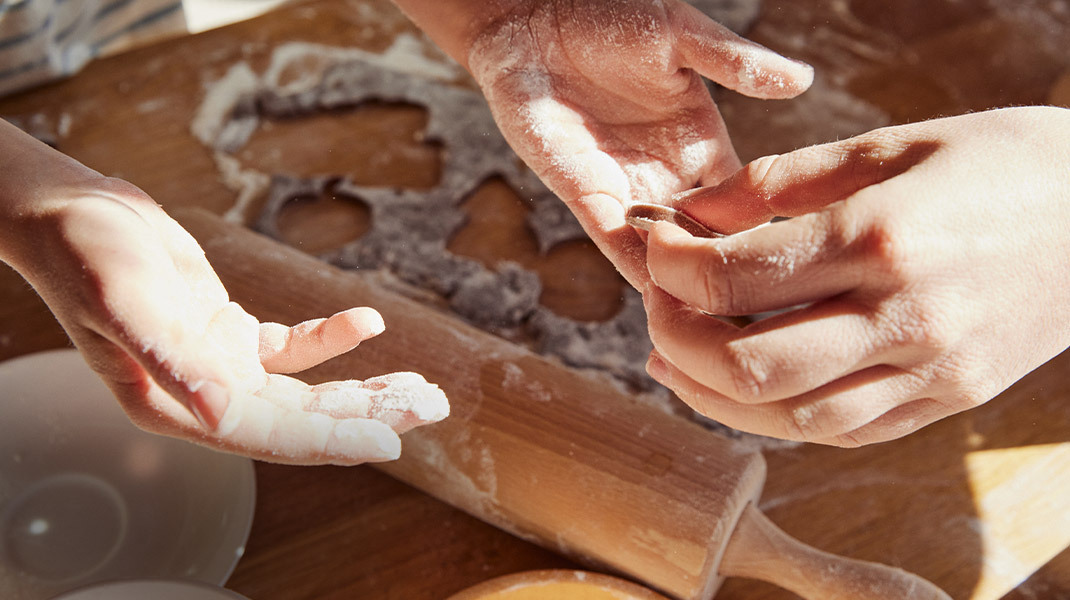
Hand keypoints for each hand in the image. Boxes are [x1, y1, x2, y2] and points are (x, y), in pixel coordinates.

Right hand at [1, 121, 447, 464]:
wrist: (70, 213)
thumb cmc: (85, 254)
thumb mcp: (124, 300)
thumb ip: (172, 359)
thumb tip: (220, 413)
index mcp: (176, 405)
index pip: (270, 436)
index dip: (331, 440)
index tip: (390, 441)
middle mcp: (203, 395)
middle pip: (302, 419)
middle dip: (368, 415)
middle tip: (431, 408)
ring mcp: (219, 366)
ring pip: (306, 390)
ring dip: (363, 388)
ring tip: (420, 387)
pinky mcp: (228, 334)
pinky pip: (292, 347)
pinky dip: (331, 337)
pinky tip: (367, 324)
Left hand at [465, 0, 812, 284]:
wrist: (532, 18)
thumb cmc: (607, 15)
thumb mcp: (680, 35)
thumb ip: (735, 63)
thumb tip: (801, 79)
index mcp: (705, 142)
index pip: (747, 201)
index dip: (768, 230)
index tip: (800, 266)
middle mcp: (671, 175)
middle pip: (710, 239)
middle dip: (729, 275)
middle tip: (760, 311)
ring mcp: (628, 188)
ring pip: (664, 253)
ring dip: (683, 283)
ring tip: (713, 319)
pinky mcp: (583, 192)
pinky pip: (612, 241)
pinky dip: (635, 267)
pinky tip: (659, 295)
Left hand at [641, 106, 1069, 445]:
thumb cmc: (997, 163)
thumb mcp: (884, 147)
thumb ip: (773, 184)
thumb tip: (687, 213)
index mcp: (881, 237)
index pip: (733, 277)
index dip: (669, 267)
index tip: (655, 246)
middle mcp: (905, 316)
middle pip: (750, 365)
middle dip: (675, 342)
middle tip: (656, 309)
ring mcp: (932, 371)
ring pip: (790, 418)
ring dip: (712, 396)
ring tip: (675, 360)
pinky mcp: (948, 401)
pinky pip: (843, 432)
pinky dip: (777, 418)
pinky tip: (745, 388)